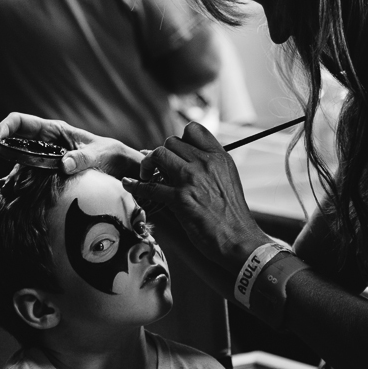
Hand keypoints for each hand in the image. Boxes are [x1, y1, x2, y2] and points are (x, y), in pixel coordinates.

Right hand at [0, 113, 142, 177]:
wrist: (118, 168)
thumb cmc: (108, 154)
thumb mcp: (97, 155)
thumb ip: (82, 159)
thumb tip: (64, 165)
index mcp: (54, 130)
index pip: (21, 121)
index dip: (6, 126)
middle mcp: (44, 143)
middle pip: (14, 141)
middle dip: (3, 149)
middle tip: (1, 163)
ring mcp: (44, 159)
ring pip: (19, 162)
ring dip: (11, 173)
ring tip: (7, 187)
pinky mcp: (47, 174)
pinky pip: (29, 177)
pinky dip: (20, 185)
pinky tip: (13, 195)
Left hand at [122, 121, 270, 273]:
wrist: (239, 239)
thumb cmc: (232, 213)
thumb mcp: (227, 179)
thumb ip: (209, 165)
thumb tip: (181, 157)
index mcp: (219, 157)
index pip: (193, 129)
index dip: (180, 138)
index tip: (175, 152)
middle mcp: (205, 163)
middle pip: (171, 142)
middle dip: (161, 153)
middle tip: (157, 167)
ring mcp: (191, 180)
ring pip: (159, 155)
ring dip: (148, 164)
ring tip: (147, 175)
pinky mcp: (180, 199)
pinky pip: (149, 186)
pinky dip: (135, 186)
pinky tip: (128, 185)